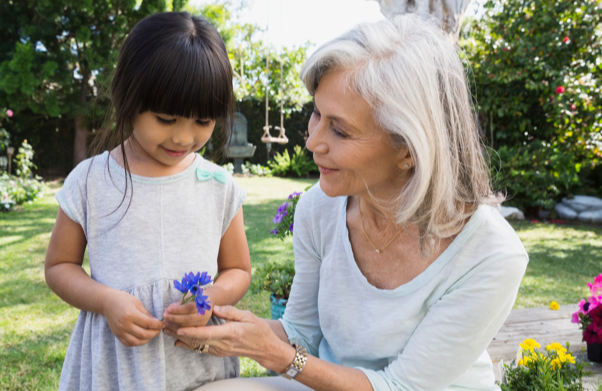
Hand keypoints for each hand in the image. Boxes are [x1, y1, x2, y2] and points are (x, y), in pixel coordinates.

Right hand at [102, 289, 163, 346]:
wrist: (107, 302)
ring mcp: (120, 331)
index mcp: (131, 315)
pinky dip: (137, 342)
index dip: (157, 325)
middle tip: (159, 330)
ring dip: (147, 340)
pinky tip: (142, 338)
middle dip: (154, 333)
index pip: (148, 323)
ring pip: (137, 342)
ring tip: (152, 334)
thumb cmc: (123, 299)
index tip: (162, 323)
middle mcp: (125, 325)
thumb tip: (156, 322)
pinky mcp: (117, 335)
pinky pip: (129, 343)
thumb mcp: (137, 303)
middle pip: (143, 334)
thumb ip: (146, 313)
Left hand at [162, 292, 212, 330]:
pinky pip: (187, 330)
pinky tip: (169, 328)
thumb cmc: (196, 297)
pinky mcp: (200, 327)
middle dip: (174, 318)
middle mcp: (204, 315)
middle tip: (164, 316)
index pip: (188, 308)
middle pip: (187, 319)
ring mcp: (203, 322)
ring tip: (165, 322)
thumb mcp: (189, 296)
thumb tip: (169, 309)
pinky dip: (177, 329)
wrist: (208, 301)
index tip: (167, 309)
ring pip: (187, 326)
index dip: (177, 309)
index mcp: (202, 305)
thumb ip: (180, 303)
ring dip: (174, 324)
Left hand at [163, 305, 295, 372]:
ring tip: (167, 331)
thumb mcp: (248, 316)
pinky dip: (188, 345)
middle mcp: (223, 344)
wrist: (265, 348)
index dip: (192, 332)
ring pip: (197, 346)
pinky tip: (178, 342)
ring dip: (181, 339)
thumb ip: (230, 311)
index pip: (208, 333)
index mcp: (231, 332)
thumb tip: (214, 307)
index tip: (179, 329)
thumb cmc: (258, 329)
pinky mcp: (219, 352)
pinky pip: (201, 349)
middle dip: (180, 333)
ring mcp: (221, 350)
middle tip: (165, 326)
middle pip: (198, 340)